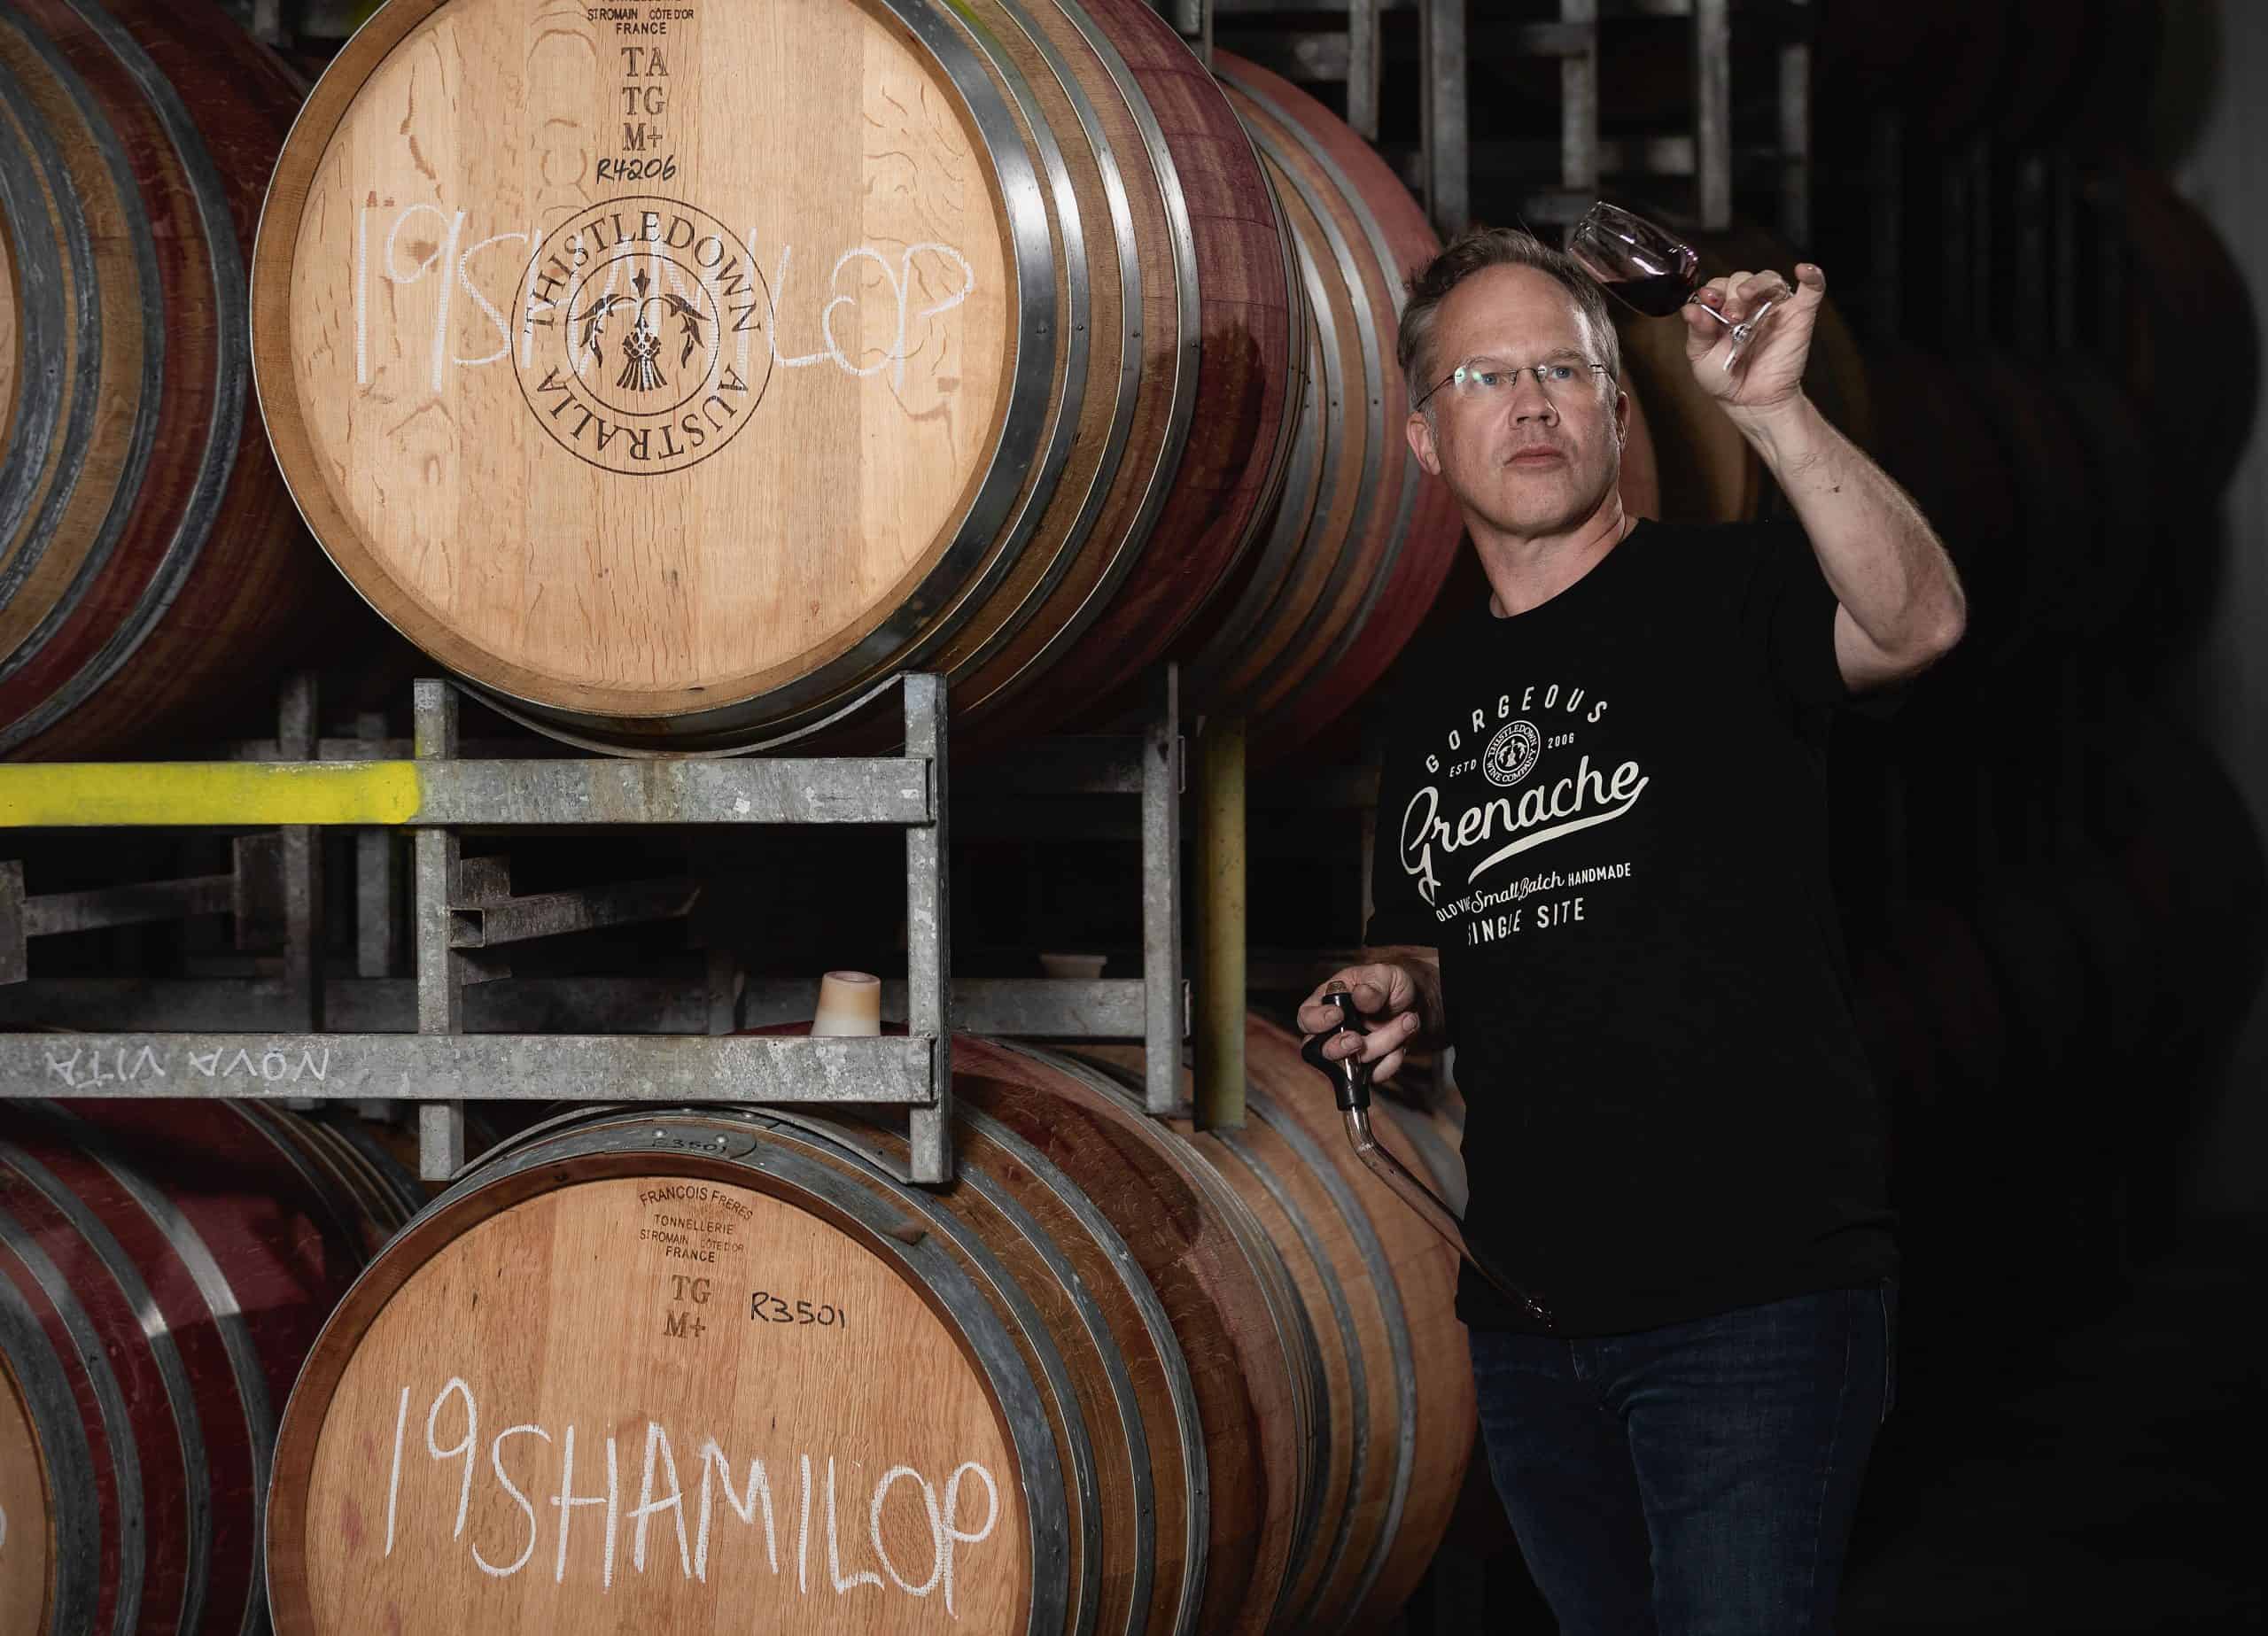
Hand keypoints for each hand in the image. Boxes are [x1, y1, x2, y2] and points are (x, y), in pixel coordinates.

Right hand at [1296, 963, 1426, 1086]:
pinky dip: (1392, 1060)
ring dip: (1383, 1044)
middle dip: (1339, 1047)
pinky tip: (1403, 1041)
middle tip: (1357, 1040)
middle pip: (1320, 1050)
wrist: (1412, 1003)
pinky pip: (1375, 1074)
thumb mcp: (1384, 974)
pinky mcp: (1368, 1066)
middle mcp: (1333, 1030)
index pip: (1306, 1017)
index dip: (1318, 1021)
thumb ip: (1373, 983)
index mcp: (1327, 1003)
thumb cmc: (1389, 984)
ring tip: (1406, 1021)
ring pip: (1354, 1063)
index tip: (1338, 1015)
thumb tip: (1360, 995)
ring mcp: (1350, 1051)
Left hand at [1683, 262, 1825, 414]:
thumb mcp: (1701, 356)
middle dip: (1733, 293)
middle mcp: (1749, 304)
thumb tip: (1689, 309)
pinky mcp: (1799, 315)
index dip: (1713, 289)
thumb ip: (1697, 331)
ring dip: (1757, 284)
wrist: (1753, 401)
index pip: (1718, 286)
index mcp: (1722, 309)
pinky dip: (1812, 276)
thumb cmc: (1725, 378)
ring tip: (1746, 298)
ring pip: (1770, 279)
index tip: (1708, 300)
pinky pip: (1811, 289)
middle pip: (1742, 279)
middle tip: (1731, 316)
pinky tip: (1804, 270)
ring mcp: (1775, 308)